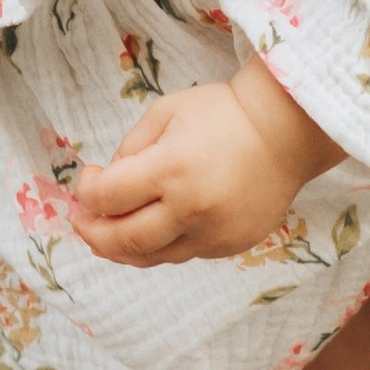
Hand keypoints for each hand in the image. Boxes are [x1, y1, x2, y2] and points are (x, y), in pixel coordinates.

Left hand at [66, 63, 341, 267]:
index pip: (107, 197)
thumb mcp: (165, 112)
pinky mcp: (230, 245)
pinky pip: (183, 253)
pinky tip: (152, 229)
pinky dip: (160, 244)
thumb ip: (129, 149)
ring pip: (152, 257)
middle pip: (123, 240)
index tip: (90, 177)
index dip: (87, 191)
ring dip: (122, 248)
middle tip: (82, 222)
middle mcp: (190, 209)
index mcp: (170, 169)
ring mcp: (212, 233)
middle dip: (93, 233)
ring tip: (107, 236)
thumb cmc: (223, 113)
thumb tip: (106, 186)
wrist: (286, 131)